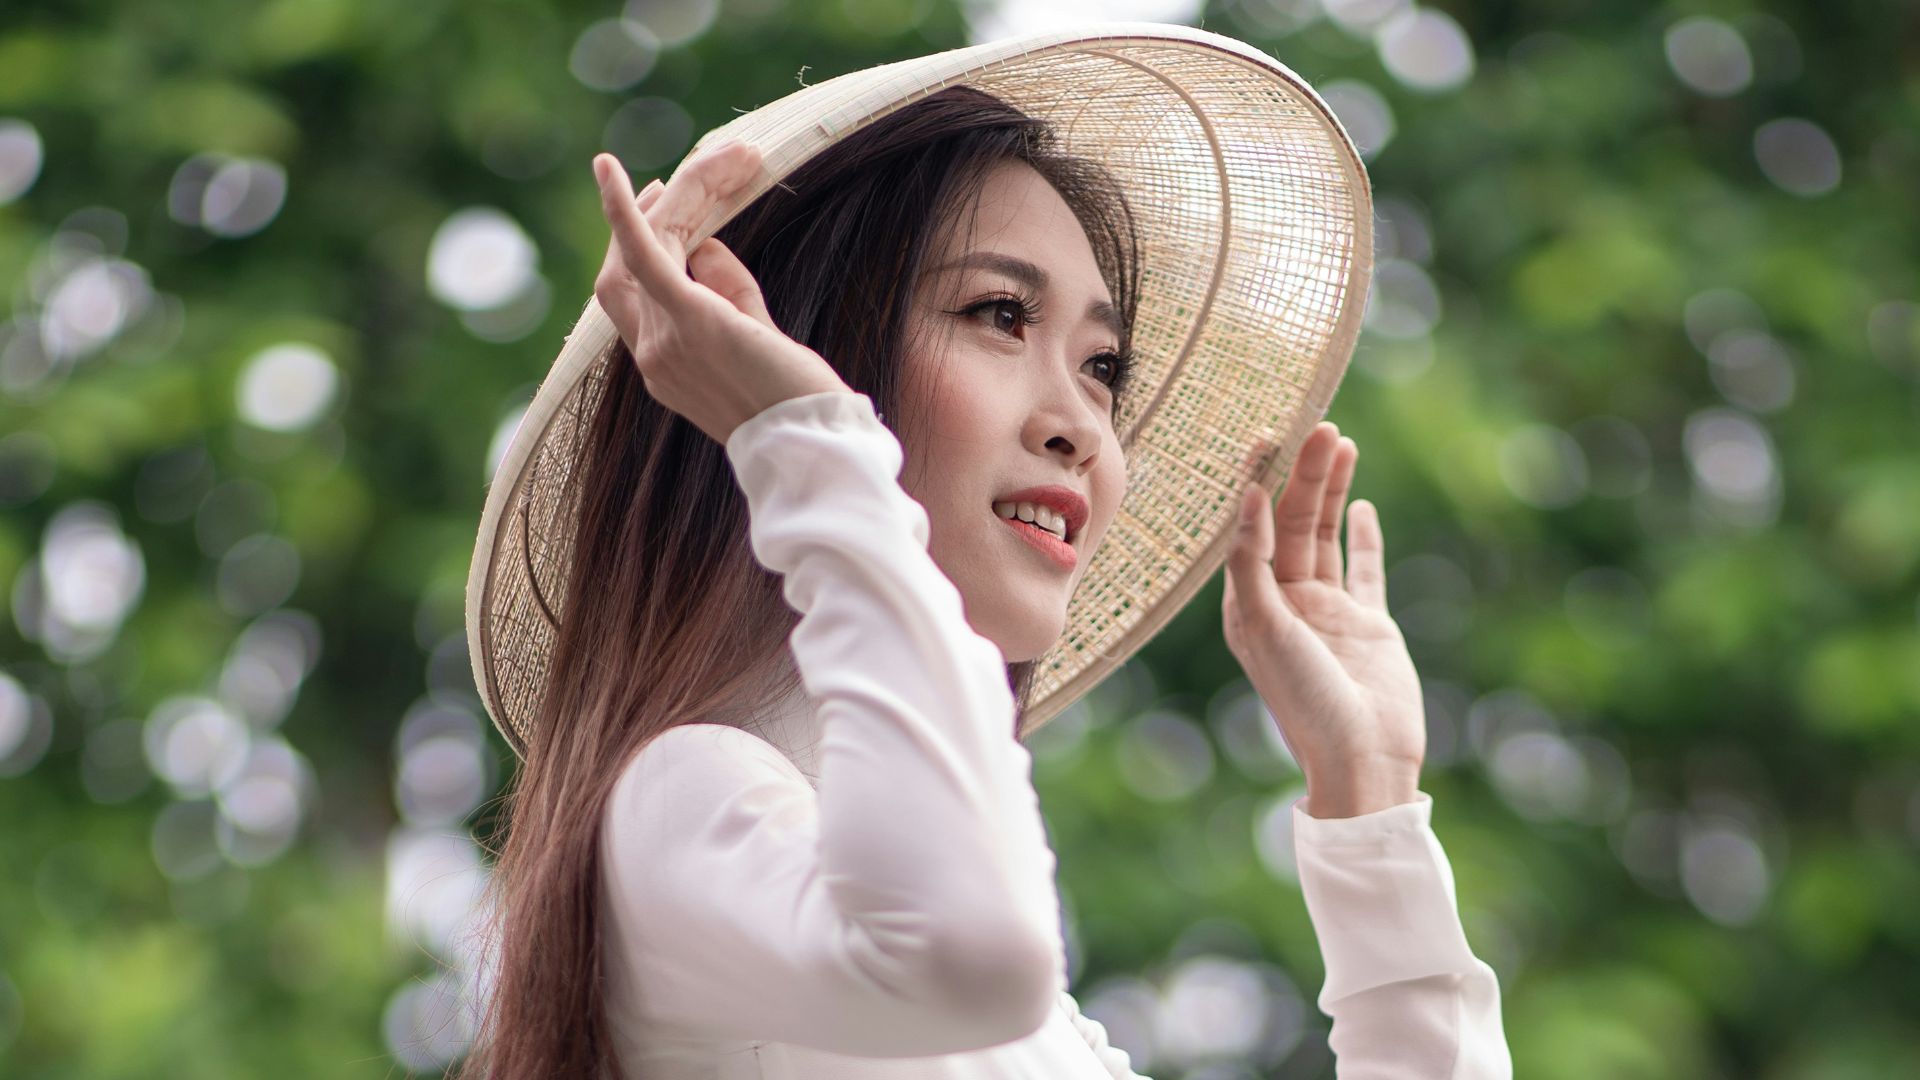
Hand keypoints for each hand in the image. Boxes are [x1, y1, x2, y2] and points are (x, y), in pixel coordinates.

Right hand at [591, 142, 851, 444]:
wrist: (811, 440)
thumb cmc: (797, 396)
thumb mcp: (755, 336)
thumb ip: (728, 292)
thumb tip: (709, 245)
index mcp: (662, 366)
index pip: (630, 295)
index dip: (633, 246)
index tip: (656, 205)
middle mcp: (650, 355)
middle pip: (624, 269)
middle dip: (645, 218)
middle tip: (668, 181)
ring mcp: (661, 340)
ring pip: (644, 250)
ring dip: (675, 202)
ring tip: (709, 163)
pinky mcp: (687, 321)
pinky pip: (644, 255)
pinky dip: (622, 211)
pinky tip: (610, 168)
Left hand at [1222, 422, 1424, 817]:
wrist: (1362, 757)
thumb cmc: (1303, 699)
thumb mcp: (1263, 626)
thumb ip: (1252, 561)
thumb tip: (1249, 496)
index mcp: (1249, 603)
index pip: (1250, 527)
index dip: (1258, 481)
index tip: (1266, 436)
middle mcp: (1285, 602)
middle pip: (1292, 523)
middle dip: (1305, 475)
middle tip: (1321, 426)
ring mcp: (1328, 612)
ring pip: (1326, 535)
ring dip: (1331, 491)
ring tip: (1340, 442)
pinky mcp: (1369, 624)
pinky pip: (1365, 569)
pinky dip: (1362, 537)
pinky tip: (1360, 504)